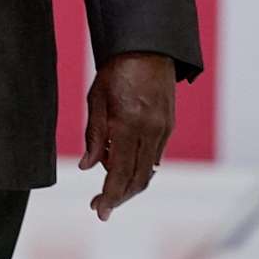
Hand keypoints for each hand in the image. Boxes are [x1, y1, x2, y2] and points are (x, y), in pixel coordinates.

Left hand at [79, 51, 174, 219]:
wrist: (146, 47)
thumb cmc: (115, 70)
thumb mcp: (95, 100)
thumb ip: (93, 136)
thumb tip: (88, 167)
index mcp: (127, 124)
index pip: (119, 172)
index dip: (110, 196)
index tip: (99, 211)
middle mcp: (149, 131)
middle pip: (137, 179)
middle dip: (119, 197)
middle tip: (101, 206)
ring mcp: (163, 130)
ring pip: (148, 171)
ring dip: (130, 186)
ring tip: (110, 189)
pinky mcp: (169, 126)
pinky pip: (155, 157)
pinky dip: (141, 168)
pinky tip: (125, 166)